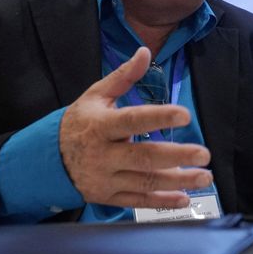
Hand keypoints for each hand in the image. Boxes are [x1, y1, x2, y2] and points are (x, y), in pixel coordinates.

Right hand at [59, 47, 212, 208]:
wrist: (48, 158)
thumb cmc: (79, 122)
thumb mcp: (96, 95)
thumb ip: (123, 76)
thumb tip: (144, 52)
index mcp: (101, 126)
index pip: (133, 120)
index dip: (159, 117)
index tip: (185, 115)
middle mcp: (103, 154)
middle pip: (143, 157)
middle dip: (176, 156)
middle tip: (204, 154)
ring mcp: (105, 178)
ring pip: (145, 182)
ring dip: (178, 182)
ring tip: (203, 176)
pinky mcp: (108, 196)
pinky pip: (138, 201)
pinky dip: (162, 202)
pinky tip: (184, 198)